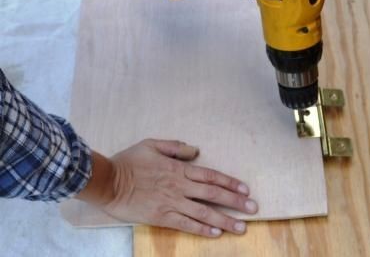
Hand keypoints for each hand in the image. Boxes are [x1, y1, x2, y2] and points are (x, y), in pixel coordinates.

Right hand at [78, 139, 257, 237]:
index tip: (246, 189)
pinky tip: (215, 233)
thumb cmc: (128, 161)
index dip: (230, 183)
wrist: (108, 181)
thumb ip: (176, 147)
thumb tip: (196, 151)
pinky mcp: (161, 216)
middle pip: (214, 194)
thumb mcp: (152, 144)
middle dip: (236, 202)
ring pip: (204, 212)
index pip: (211, 176)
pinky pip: (185, 224)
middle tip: (254, 208)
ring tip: (242, 226)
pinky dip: (202, 229)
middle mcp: (180, 186)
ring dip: (225, 219)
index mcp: (179, 169)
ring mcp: (172, 202)